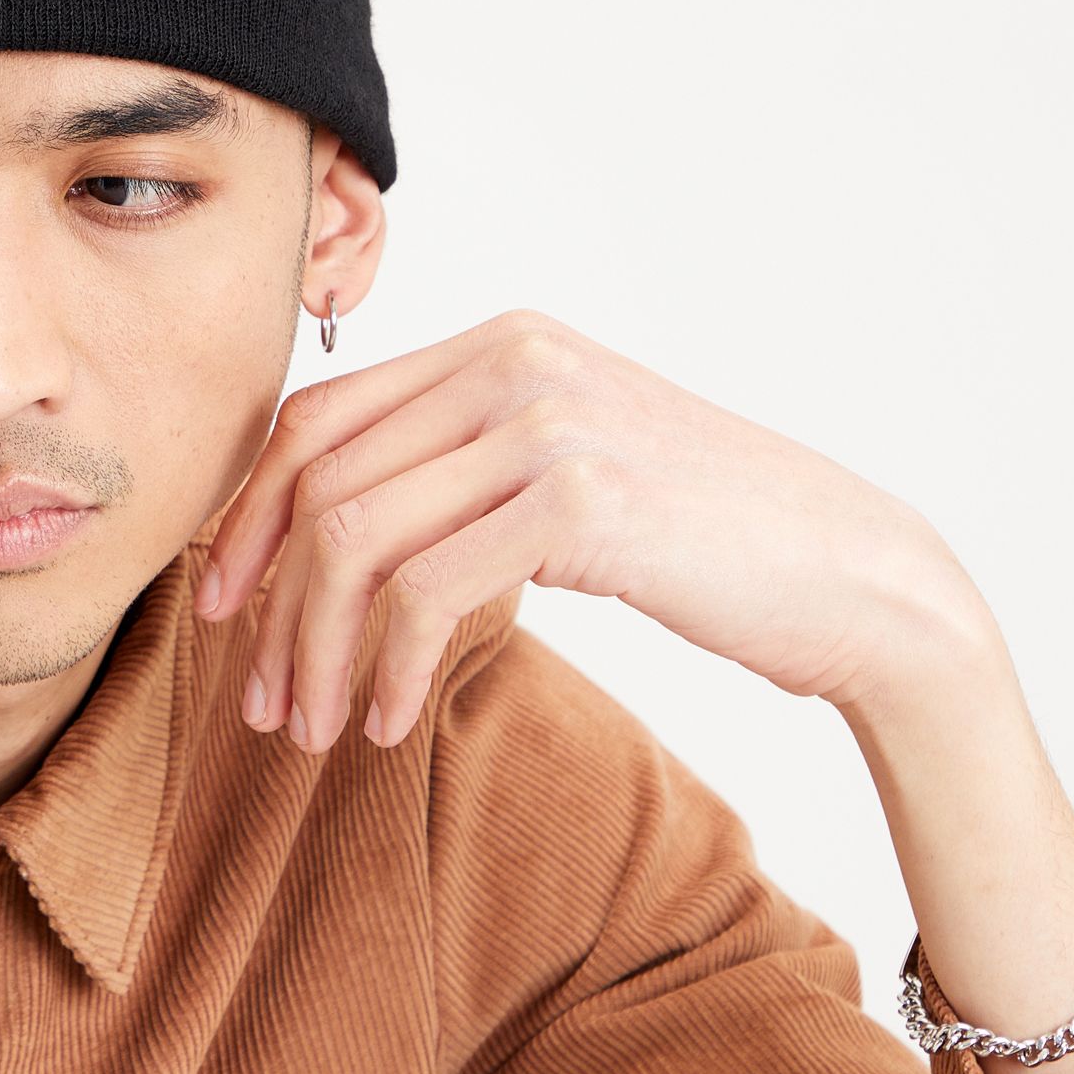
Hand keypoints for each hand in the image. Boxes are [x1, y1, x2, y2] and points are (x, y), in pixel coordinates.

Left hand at [200, 309, 998, 748]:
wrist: (852, 575)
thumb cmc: (709, 542)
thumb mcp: (569, 474)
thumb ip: (466, 468)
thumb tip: (331, 526)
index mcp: (502, 344)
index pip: (316, 416)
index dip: (247, 516)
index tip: (221, 603)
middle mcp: (514, 363)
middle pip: (318, 478)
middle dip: (267, 599)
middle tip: (257, 698)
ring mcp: (547, 425)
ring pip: (353, 538)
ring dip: (314, 649)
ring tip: (313, 729)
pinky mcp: (579, 502)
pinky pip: (422, 591)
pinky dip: (383, 667)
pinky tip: (386, 723)